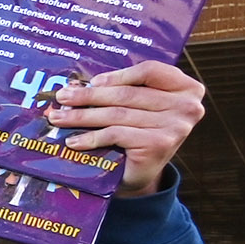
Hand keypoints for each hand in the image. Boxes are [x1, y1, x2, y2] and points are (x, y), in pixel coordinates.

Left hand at [45, 60, 203, 195]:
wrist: (142, 173)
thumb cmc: (138, 133)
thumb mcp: (138, 107)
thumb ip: (123, 90)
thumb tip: (77, 84)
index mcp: (187, 88)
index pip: (151, 70)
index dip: (119, 75)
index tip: (92, 81)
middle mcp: (187, 106)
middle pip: (128, 94)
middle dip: (89, 96)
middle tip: (61, 97)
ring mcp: (176, 126)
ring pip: (118, 114)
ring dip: (82, 116)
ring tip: (57, 118)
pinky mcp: (159, 144)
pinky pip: (117, 134)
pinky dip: (91, 138)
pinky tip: (73, 141)